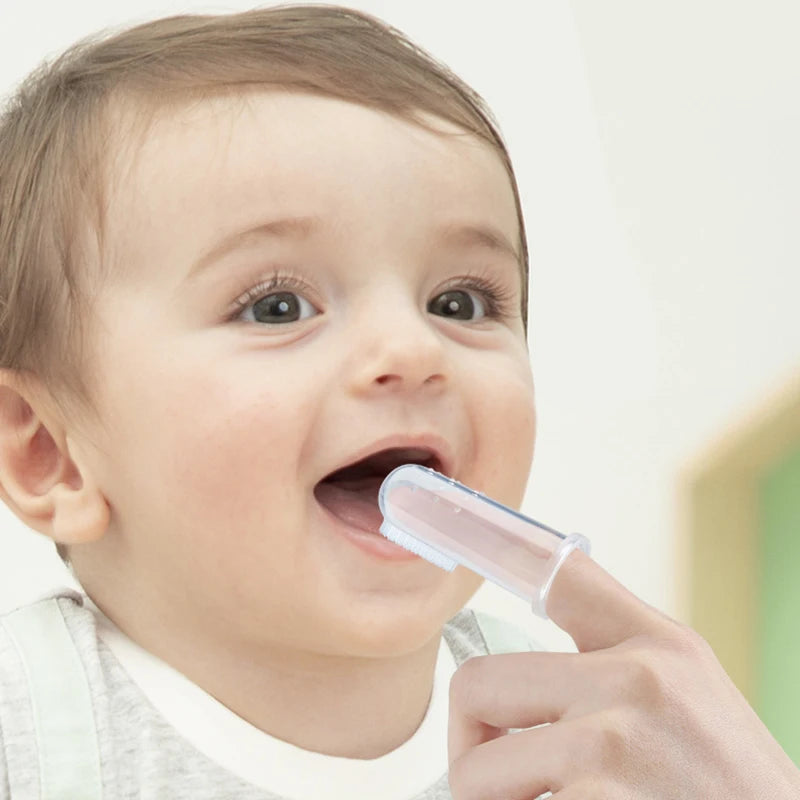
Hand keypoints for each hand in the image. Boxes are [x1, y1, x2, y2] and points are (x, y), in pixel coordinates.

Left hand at [448, 549, 799, 798]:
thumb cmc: (728, 793)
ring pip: (475, 770)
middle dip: (472, 743)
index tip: (431, 513)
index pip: (559, 570)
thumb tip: (521, 665)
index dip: (488, 541)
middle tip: (503, 776)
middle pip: (475, 682)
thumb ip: (616, 664)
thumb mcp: (691, 702)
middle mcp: (636, 679)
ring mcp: (614, 744)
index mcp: (659, 645)